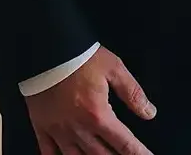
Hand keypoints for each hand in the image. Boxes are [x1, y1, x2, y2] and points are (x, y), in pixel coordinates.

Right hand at [24, 46, 156, 154]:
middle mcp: (79, 128)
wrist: (46, 47)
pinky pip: (48, 152)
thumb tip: (149, 113)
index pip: (124, 143)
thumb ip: (132, 93)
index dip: (139, 153)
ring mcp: (58, 130)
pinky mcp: (41, 126)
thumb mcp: (113, 67)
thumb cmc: (79, 56)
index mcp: (98, 115)